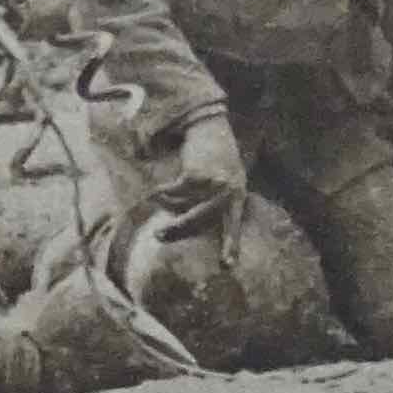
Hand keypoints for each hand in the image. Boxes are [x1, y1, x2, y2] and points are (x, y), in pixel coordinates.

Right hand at [153, 107, 247, 236]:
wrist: (210, 126)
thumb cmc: (217, 155)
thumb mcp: (228, 178)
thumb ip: (218, 199)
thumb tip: (189, 223)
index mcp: (238, 195)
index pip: (234, 225)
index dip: (230, 245)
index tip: (227, 266)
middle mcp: (228, 192)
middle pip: (200, 220)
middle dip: (178, 230)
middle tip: (159, 236)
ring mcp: (212, 185)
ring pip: (181, 205)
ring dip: (165, 203)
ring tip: (156, 200)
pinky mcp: (194, 176)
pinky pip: (172, 192)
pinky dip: (160, 192)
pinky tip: (154, 190)